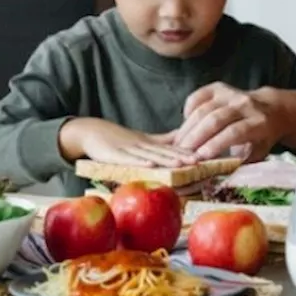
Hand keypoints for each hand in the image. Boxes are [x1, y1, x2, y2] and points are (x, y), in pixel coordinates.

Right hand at [59, 118, 196, 166]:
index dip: (187, 152)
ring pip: (150, 155)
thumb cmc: (118, 139)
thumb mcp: (143, 139)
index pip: (171, 148)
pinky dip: (140, 162)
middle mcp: (142, 145)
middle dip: (182, 157)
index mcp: (150, 143)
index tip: (204, 156)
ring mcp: (128, 150)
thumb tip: (184, 138)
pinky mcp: (114, 155)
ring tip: (182, 163)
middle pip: (165, 152)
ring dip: (167, 159)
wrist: (91, 132)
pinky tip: (150, 164)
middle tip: (199, 161)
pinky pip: (128, 159)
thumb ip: (163, 141)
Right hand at [172, 83, 295, 160]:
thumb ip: (239, 163)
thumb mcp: (257, 153)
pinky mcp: (219, 88)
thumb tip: (215, 176)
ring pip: (203, 108)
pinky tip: (185, 126)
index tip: (198, 158)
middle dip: (196, 137)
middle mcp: (245, 105)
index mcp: (259, 123)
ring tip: (177, 145)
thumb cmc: (261, 138)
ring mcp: (231, 93)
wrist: (271, 109)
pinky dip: (188, 110)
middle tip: (180, 154)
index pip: (234, 132)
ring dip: (187, 128)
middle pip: (215, 119)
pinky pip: (198, 96)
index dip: (215, 144)